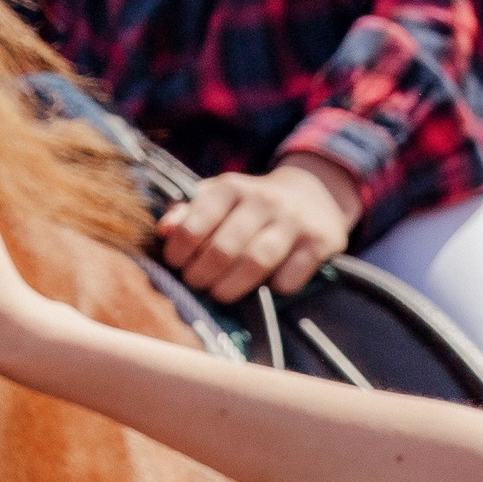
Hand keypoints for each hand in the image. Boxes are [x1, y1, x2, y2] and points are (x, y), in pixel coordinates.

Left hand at [154, 155, 358, 299]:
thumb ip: (187, 213)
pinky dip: (274, 288)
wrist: (314, 193)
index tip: (177, 265)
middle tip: (196, 284)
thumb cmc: (251, 204)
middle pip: (222, 249)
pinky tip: (265, 285)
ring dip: (231, 287)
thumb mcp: (218, 198)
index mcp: (230, 188)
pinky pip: (289, 277)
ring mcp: (293, 220)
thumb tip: (164, 230)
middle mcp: (262, 200)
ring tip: (220, 293)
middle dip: (202, 276)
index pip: (193, 226)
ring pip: (256, 262)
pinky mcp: (319, 242)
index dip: (179, 253)